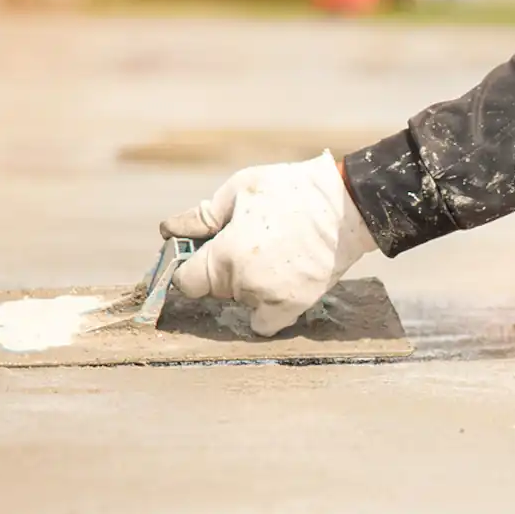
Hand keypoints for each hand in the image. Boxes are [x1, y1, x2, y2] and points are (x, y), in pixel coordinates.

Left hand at [157, 151, 377, 335]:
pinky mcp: (292, 308)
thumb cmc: (290, 190)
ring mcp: (269, 298)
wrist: (346, 206)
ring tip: (272, 255)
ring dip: (245, 286)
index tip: (199, 256)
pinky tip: (276, 284)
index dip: (188, 267)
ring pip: (239, 301)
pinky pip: (264, 323)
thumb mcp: (240, 190)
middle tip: (247, 244)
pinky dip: (264, 309)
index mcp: (225, 254)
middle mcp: (243, 282)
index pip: (186, 281)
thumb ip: (201, 217)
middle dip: (220, 271)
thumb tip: (168, 231)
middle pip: (213, 290)